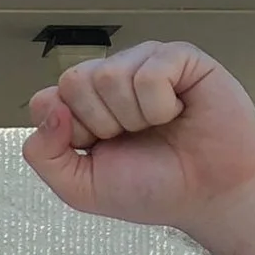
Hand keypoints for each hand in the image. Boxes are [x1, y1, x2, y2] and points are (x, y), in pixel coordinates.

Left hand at [23, 41, 254, 239]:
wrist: (211, 197)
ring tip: (159, 126)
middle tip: (133, 138)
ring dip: (133, 117)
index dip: (69, 132)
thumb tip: (48, 106)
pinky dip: (160, 106)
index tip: (98, 150)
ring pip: (108, 75)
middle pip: (73, 81)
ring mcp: (145, 63)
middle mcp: (111, 78)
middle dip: (100, 124)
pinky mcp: (181, 57)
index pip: (46, 99)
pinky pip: (149, 73)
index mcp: (84, 105)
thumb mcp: (80, 187)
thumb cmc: (152, 189)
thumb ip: (43, 154)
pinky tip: (178, 113)